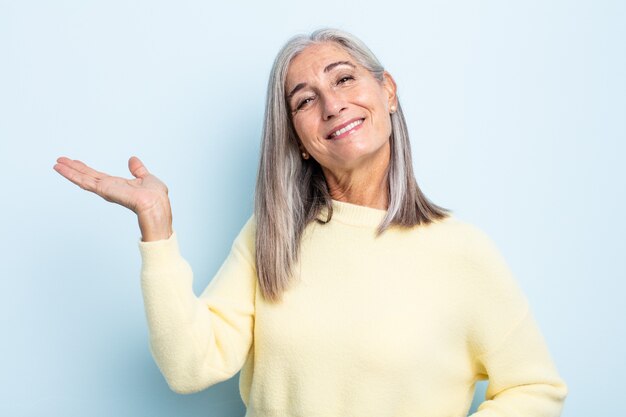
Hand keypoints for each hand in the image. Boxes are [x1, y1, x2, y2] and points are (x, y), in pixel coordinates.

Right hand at [53, 156, 172, 240]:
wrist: (155, 204)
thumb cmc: (155, 196)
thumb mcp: (146, 178)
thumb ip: (138, 170)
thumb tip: (133, 160)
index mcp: (118, 185)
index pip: (98, 176)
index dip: (86, 169)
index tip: (76, 163)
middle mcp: (109, 188)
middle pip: (87, 176)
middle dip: (74, 169)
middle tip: (60, 160)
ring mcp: (104, 189)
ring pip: (82, 178)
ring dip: (69, 171)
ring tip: (57, 163)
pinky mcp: (102, 190)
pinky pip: (84, 181)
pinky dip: (71, 174)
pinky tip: (61, 169)